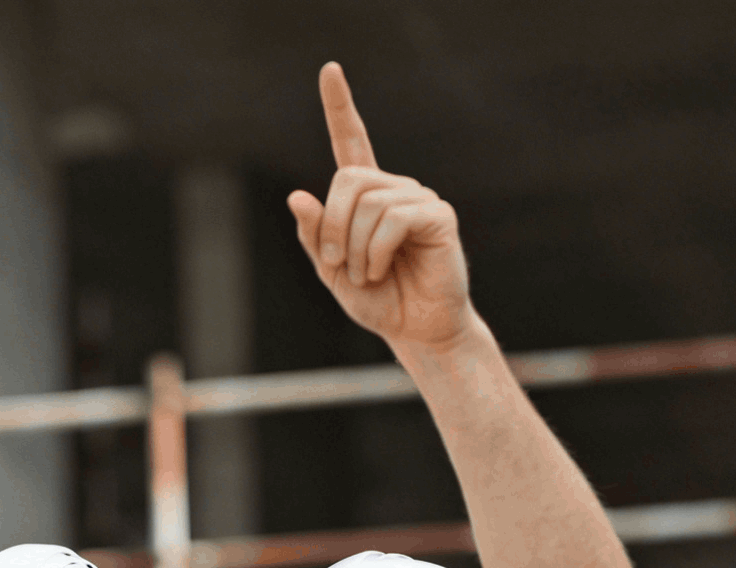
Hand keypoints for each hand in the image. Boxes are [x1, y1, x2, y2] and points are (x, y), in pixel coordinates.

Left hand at [287, 63, 475, 351]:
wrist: (418, 330)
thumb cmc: (378, 300)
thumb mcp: (332, 271)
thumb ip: (315, 237)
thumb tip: (297, 196)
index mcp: (366, 196)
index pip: (350, 142)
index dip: (339, 106)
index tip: (330, 69)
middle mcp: (393, 188)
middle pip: (347, 179)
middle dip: (332, 226)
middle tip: (338, 264)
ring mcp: (418, 198)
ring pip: (367, 202)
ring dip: (354, 248)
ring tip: (366, 275)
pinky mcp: (437, 215)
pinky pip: (392, 219)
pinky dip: (376, 252)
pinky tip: (382, 270)